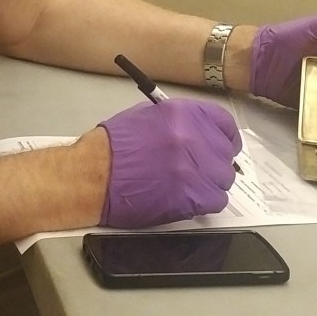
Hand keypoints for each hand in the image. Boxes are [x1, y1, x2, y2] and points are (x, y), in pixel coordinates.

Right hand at [97, 99, 239, 227]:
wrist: (91, 176)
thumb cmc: (110, 148)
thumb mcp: (145, 117)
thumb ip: (178, 123)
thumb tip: (199, 134)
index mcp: (182, 113)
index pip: (223, 123)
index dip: (225, 137)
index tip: (223, 146)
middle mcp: (193, 137)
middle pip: (225, 153)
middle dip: (214, 162)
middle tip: (199, 170)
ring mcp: (194, 168)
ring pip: (223, 179)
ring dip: (209, 183)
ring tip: (187, 186)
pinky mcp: (191, 196)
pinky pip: (216, 201)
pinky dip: (205, 202)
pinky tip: (187, 199)